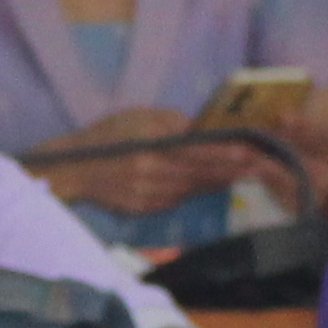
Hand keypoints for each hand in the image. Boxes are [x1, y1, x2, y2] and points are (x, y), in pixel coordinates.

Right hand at [50, 108, 262, 221]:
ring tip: (237, 173)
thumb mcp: (135, 117)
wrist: (72, 171)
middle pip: (199, 175)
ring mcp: (147, 196)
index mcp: (150, 148)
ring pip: (190, 189)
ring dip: (214, 182)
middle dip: (229, 171)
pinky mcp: (143, 209)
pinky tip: (204, 184)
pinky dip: (190, 191)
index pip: (196, 152)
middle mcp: (151, 174)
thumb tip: (198, 129)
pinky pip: (174, 199)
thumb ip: (168, 121)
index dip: (224, 155)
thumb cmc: (106, 137)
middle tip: (255, 165)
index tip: (248, 153)